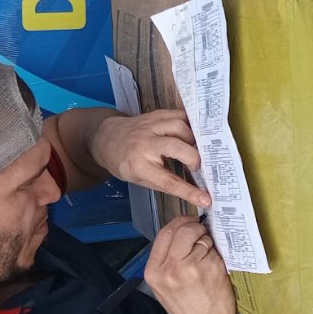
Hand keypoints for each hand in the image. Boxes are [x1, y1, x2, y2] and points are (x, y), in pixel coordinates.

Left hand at [91, 110, 211, 208]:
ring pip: (180, 126)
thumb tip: (195, 192)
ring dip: (192, 139)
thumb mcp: (139, 180)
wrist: (106, 138)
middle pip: (177, 147)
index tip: (206, 198)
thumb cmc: (124, 163)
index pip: (168, 181)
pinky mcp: (155, 114)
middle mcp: (144, 144)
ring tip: (194, 149)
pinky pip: (179, 115)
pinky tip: (192, 134)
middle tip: (196, 166)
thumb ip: (165, 183)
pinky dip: (190, 124)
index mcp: (138, 166)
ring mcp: (150, 126)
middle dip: (194, 158)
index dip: (189, 191)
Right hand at [144, 217, 234, 313]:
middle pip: (182, 229)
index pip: (164, 233)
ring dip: (208, 242)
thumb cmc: (187, 309)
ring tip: (208, 259)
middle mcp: (168, 268)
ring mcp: (190, 267)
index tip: (190, 222)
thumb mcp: (164, 285)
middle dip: (195, 227)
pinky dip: (217, 254)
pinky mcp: (209, 268)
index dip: (180, 223)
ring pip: (201, 237)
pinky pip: (214, 249)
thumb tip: (182, 233)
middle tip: (203, 233)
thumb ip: (167, 260)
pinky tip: (215, 269)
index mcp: (153, 270)